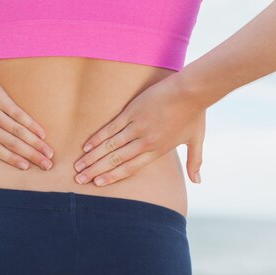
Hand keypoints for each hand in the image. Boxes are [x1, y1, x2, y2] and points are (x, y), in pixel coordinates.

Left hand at [0, 51, 53, 170]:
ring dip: (34, 143)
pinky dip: (30, 124)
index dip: (11, 159)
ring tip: (48, 153)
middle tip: (46, 166)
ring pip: (17, 132)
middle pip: (9, 144)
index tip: (25, 167)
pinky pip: (18, 114)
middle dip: (29, 156)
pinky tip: (41, 132)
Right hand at [73, 76, 204, 186]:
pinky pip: (111, 128)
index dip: (112, 176)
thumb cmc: (195, 114)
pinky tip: (87, 145)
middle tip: (79, 179)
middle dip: (96, 170)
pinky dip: (98, 137)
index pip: (130, 168)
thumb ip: (194, 162)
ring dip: (92, 157)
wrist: (191, 91)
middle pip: (116, 160)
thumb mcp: (196, 141)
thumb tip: (197, 182)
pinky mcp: (132, 112)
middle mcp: (145, 142)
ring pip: (109, 146)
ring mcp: (137, 126)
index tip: (97, 183)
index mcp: (158, 150)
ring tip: (78, 165)